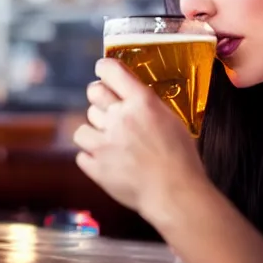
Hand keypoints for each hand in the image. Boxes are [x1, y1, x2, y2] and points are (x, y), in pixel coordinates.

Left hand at [73, 58, 210, 221]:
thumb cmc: (181, 160)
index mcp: (142, 103)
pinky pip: (81, 155)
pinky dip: (91, 158)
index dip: (104, 68)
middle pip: (94, 93)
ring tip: (110, 142)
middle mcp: (119, 118)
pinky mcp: (95, 166)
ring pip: (82, 126)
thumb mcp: (172, 121)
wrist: (175, 194)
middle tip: (106, 107)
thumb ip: (148, 107)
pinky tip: (107, 162)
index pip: (111, 70)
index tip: (103, 71)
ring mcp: (104, 143)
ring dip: (94, 132)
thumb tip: (133, 100)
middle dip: (98, 97)